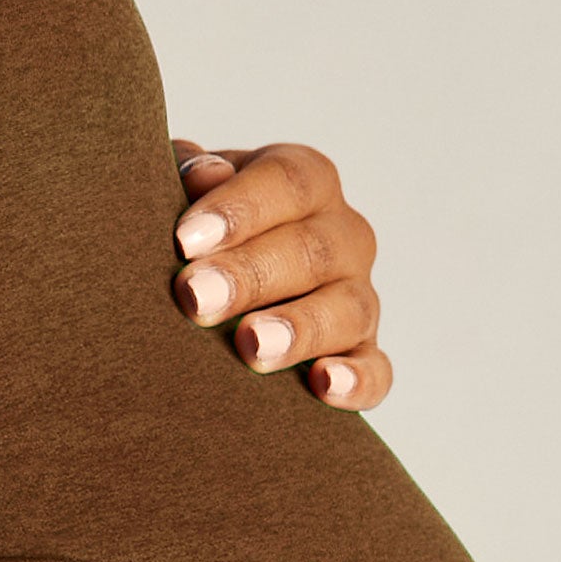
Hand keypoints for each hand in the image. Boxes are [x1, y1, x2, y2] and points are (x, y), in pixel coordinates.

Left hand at [170, 140, 390, 409]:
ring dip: (299, 328)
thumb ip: (189, 177)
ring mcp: (358, 297)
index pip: (287, 182)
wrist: (216, 291)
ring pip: (347, 309)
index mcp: (306, 184)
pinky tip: (324, 386)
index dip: (239, 208)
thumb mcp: (189, 196)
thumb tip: (204, 175)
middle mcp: (343, 236)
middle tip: (196, 297)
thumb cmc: (199, 235)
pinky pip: (376, 370)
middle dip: (250, 275)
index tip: (185, 240)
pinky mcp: (361, 354)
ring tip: (252, 345)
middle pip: (311, 249)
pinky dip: (356, 380)